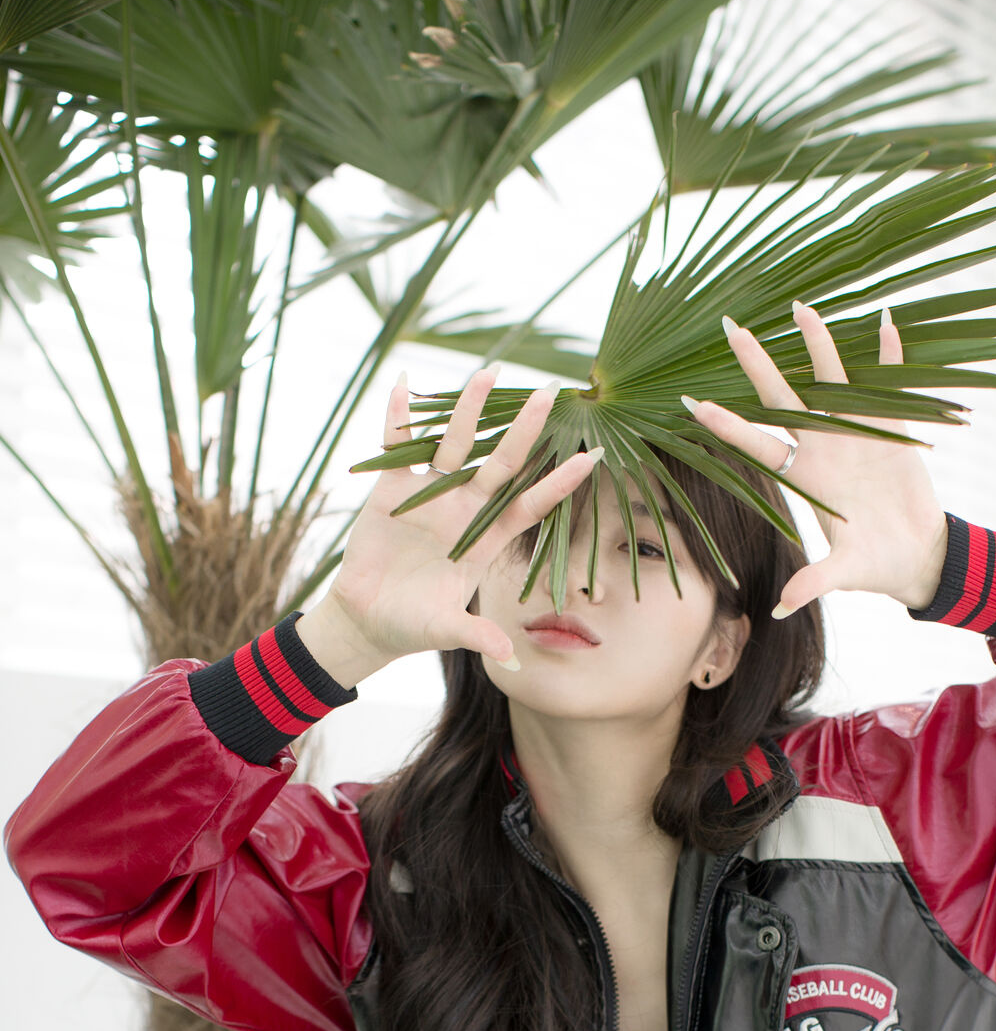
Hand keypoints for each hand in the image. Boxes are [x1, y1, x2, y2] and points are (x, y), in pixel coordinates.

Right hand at [330, 366, 603, 665]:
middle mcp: (464, 510)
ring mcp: (429, 496)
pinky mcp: (391, 491)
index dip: (559, 484)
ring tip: (488, 370)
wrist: (368, 619)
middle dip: (524, 429)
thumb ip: (479, 638)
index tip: (592, 457)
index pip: (530, 506)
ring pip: (454, 444)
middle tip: (550, 390)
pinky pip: (396, 448)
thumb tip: (511, 660)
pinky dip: (396, 418)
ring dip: (468, 410)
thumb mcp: (447, 633)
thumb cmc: (413, 626)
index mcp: (485, 540)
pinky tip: (402, 382)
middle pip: (500, 463)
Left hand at [681, 303, 947, 613]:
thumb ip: (813, 583)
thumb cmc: (876, 565)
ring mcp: (857, 433)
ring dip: (819, 344)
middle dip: (757, 363)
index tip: (691, 403)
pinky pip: (891, 385)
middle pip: (783, 396)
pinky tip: (887, 322)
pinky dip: (892, 356)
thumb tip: (782, 609)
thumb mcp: (844, 573)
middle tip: (731, 326)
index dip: (727, 425)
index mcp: (806, 476)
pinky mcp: (894, 429)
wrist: (919, 556)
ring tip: (801, 307)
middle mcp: (824, 446)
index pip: (758, 443)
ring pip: (832, 378)